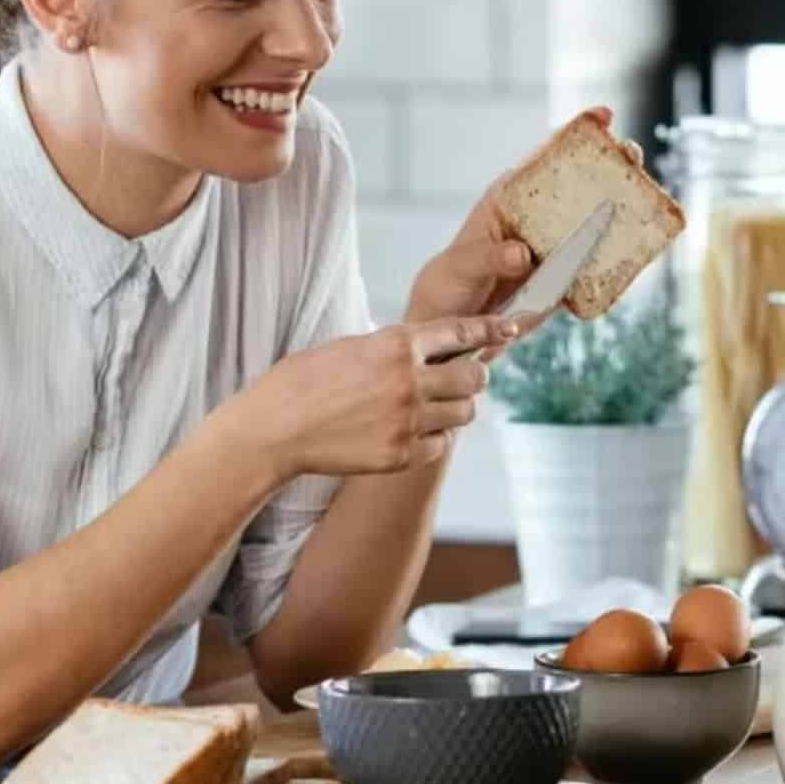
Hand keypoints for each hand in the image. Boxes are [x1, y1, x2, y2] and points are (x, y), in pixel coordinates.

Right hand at [247, 315, 517, 477]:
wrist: (274, 429)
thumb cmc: (302, 382)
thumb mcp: (351, 346)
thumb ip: (393, 347)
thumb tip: (427, 349)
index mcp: (396, 344)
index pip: (461, 332)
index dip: (491, 329)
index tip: (509, 328)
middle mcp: (409, 381)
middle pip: (474, 377)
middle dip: (473, 375)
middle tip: (461, 377)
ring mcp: (408, 421)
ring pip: (464, 413)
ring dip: (456, 408)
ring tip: (433, 406)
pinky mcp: (401, 455)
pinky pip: (441, 445)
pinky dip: (434, 438)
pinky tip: (412, 432)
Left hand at [404, 107, 623, 330]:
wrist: (453, 330)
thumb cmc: (448, 285)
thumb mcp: (460, 267)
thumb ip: (488, 257)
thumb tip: (523, 253)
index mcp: (509, 199)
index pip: (543, 159)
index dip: (573, 134)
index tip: (603, 115)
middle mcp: (537, 217)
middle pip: (579, 184)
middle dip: (610, 165)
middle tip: (631, 155)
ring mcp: (555, 247)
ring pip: (594, 221)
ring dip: (623, 208)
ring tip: (648, 197)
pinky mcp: (566, 280)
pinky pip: (597, 264)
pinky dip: (618, 256)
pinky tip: (640, 247)